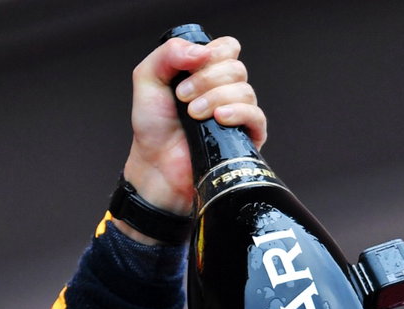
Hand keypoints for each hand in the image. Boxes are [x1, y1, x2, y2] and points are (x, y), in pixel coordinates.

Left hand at [119, 33, 266, 223]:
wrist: (154, 166)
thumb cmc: (153, 127)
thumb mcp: (148, 79)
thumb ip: (168, 54)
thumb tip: (202, 51)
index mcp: (207, 73)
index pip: (228, 48)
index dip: (213, 54)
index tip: (187, 70)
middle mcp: (226, 90)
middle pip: (236, 68)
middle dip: (206, 79)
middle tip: (182, 97)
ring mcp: (238, 113)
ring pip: (245, 90)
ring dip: (215, 98)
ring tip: (193, 114)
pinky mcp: (246, 137)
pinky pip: (256, 116)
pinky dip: (238, 112)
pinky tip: (219, 118)